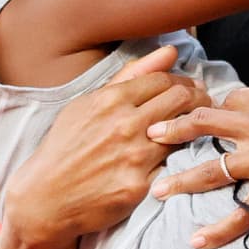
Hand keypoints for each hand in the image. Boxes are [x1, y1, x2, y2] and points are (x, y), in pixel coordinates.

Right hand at [3, 45, 212, 246]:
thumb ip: (131, 76)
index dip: (183, 83)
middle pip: (181, 101)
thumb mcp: (88, 104)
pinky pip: (172, 166)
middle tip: (203, 107)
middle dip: (198, 100)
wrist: (45, 198)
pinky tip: (181, 160)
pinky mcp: (138, 187)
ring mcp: (133, 157)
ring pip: (183, 133)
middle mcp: (124, 125)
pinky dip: (179, 160)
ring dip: (194, 130)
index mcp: (110, 100)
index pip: (164, 80)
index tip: (190, 90)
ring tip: (195, 131)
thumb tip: (171, 51)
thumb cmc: (67, 146)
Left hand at [146, 31, 248, 248]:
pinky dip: (218, 229)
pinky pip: (241, 213)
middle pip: (204, 127)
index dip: (208, 111)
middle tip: (147, 137)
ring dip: (180, 181)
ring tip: (156, 190)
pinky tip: (195, 240)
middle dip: (172, 131)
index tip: (192, 119)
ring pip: (212, 171)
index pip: (225, 103)